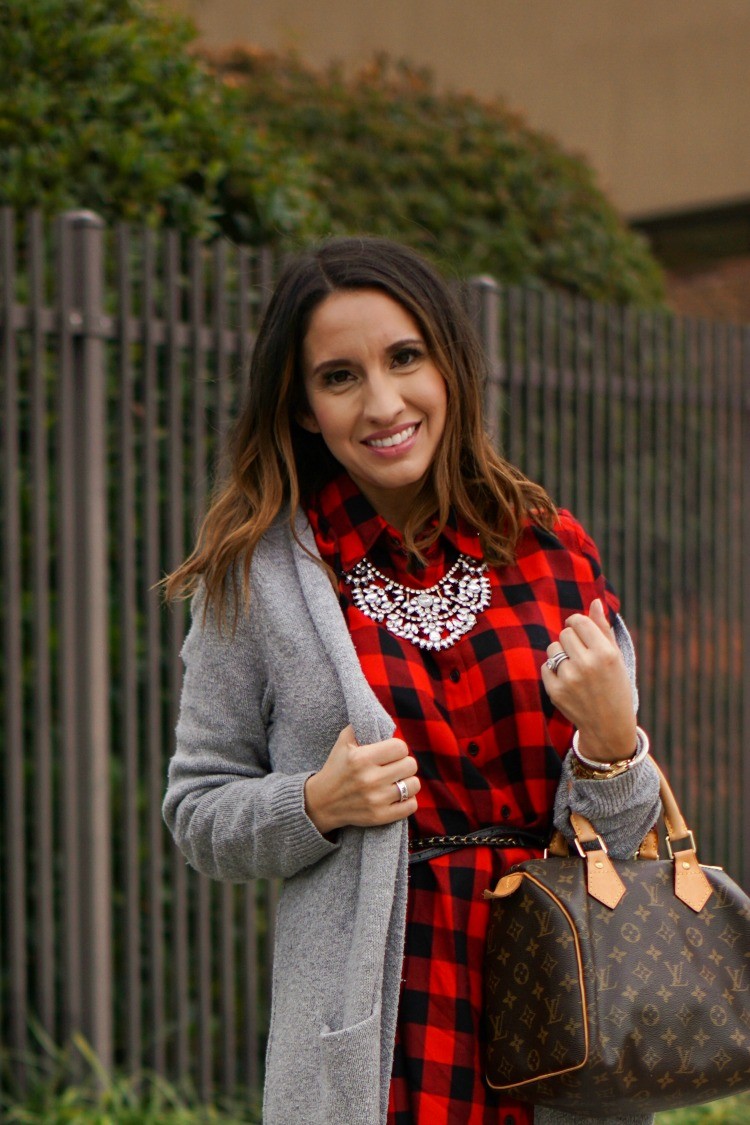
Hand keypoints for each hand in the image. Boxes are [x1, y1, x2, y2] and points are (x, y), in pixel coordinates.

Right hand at [304, 725, 419, 834]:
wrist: (321, 802)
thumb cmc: (336, 768)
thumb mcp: (343, 742)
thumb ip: (361, 725)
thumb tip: (379, 717)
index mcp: (361, 758)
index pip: (401, 747)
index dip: (398, 748)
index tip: (391, 753)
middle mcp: (370, 779)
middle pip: (410, 765)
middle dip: (404, 764)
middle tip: (394, 766)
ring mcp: (376, 800)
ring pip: (414, 785)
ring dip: (408, 782)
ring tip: (397, 781)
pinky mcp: (379, 817)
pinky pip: (411, 806)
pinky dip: (408, 800)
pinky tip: (398, 796)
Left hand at [541, 599, 636, 762]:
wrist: (609, 725)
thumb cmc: (615, 686)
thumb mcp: (616, 657)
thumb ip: (603, 628)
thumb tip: (595, 601)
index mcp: (606, 654)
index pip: (579, 622)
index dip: (576, 622)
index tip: (579, 629)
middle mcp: (587, 665)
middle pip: (564, 633)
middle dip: (570, 639)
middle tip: (581, 653)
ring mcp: (569, 679)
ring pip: (553, 648)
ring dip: (561, 654)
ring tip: (576, 668)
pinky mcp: (555, 691)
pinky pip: (545, 666)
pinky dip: (553, 670)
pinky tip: (568, 681)